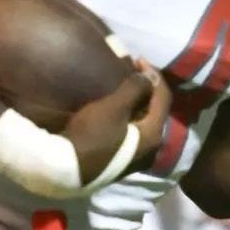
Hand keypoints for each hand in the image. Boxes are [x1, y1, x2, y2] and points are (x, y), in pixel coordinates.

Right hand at [61, 59, 172, 179]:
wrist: (66, 170)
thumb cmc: (91, 136)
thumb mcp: (114, 107)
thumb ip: (135, 88)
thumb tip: (147, 77)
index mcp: (154, 135)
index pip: (163, 98)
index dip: (153, 75)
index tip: (137, 58)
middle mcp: (151, 148)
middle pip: (155, 110)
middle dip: (146, 88)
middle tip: (132, 71)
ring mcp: (137, 157)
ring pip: (143, 121)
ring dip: (136, 102)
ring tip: (123, 86)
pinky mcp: (122, 161)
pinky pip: (133, 131)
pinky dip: (129, 115)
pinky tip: (117, 108)